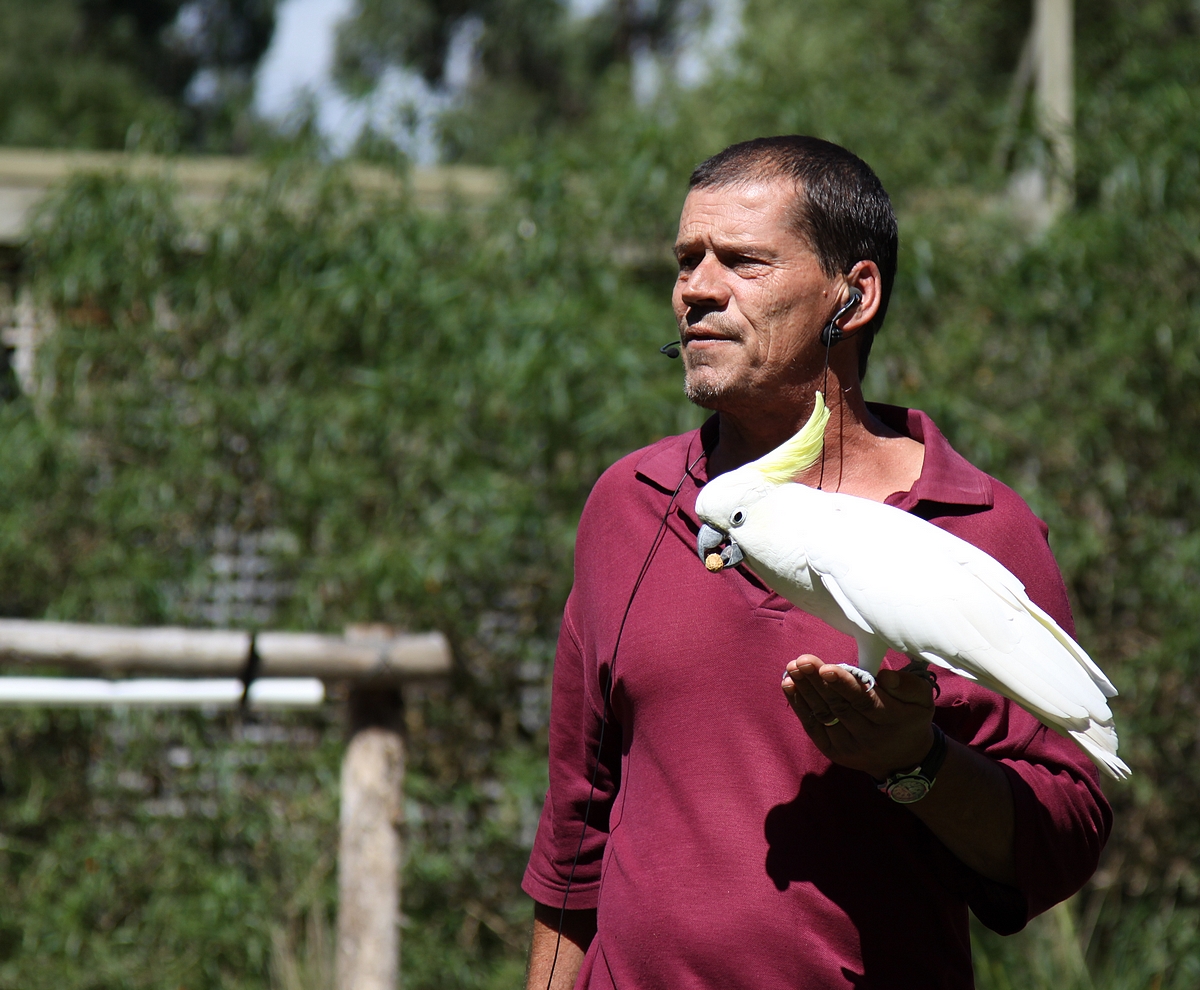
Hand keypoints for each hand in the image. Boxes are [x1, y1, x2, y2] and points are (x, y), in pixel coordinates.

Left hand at [781, 655, 935, 778]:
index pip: (864, 701)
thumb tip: (885, 675)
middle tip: (802, 660)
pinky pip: (813, 726)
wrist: (904, 759)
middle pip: (839, 706)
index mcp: (890, 719)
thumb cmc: (910, 718)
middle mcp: (868, 736)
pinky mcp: (833, 751)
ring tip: (792, 668)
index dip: (844, 685)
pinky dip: (800, 705)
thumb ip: (908, 685)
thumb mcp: (922, 700)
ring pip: (823, 715)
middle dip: (818, 682)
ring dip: (805, 691)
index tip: (827, 668)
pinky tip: (789, 684)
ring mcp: (848, 746)